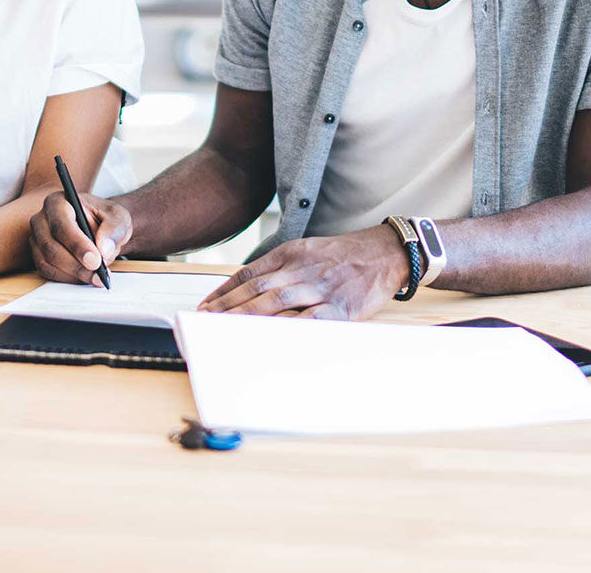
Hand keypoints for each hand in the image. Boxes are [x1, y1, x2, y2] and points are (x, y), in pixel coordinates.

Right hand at [28, 190, 129, 285]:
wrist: (101, 228)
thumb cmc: (106, 218)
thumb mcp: (118, 217)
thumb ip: (114, 229)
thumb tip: (104, 249)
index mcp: (58, 202)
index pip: (62, 225)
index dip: (77, 245)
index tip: (95, 260)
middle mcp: (42, 219)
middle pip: (51, 246)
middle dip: (76, 265)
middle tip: (98, 275)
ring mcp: (37, 238)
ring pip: (47, 262)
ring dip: (73, 274)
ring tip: (96, 277)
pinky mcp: (38, 255)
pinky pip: (48, 272)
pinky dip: (68, 278)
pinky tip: (85, 277)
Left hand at [197, 226, 408, 319]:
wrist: (385, 253)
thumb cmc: (344, 256)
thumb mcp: (307, 251)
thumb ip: (279, 268)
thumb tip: (248, 288)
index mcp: (291, 254)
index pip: (249, 273)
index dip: (224, 290)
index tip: (205, 306)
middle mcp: (301, 269)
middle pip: (256, 289)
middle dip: (227, 306)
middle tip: (205, 321)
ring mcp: (320, 288)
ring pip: (276, 303)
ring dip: (247, 318)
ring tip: (226, 331)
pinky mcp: (340, 307)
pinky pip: (310, 320)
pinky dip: (289, 330)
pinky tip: (271, 340)